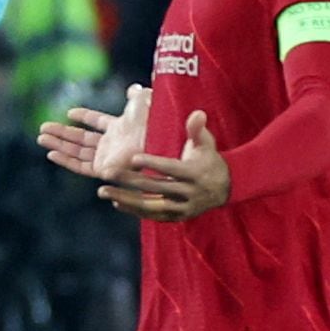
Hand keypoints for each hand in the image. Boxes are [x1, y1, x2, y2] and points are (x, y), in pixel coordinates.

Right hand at [38, 85, 149, 182]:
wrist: (156, 140)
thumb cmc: (153, 120)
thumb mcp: (142, 101)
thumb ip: (136, 95)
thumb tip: (134, 87)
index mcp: (120, 127)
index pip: (98, 122)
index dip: (84, 116)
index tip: (70, 112)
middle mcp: (111, 144)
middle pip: (81, 139)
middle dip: (62, 133)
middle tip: (43, 128)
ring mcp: (106, 157)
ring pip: (76, 152)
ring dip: (58, 145)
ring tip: (41, 137)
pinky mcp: (103, 169)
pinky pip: (80, 167)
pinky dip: (65, 161)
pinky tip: (51, 154)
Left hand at [102, 107, 230, 220]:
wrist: (226, 188)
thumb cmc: (209, 160)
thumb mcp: (206, 144)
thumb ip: (197, 129)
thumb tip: (197, 113)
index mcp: (195, 173)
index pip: (172, 169)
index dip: (153, 164)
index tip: (133, 158)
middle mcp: (189, 193)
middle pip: (155, 187)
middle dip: (129, 181)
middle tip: (106, 173)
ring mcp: (182, 208)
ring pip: (150, 205)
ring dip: (125, 199)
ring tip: (103, 191)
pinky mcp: (176, 217)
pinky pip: (152, 215)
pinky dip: (134, 210)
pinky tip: (116, 202)